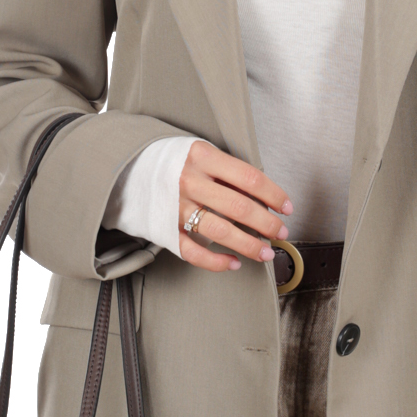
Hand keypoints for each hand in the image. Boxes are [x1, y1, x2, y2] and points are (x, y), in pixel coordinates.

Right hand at [178, 142, 291, 272]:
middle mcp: (189, 181)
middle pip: (239, 207)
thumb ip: (228, 171)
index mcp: (202, 156)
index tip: (286, 208)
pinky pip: (193, 252)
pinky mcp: (165, 229)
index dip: (273, 195)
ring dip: (249, 245)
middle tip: (281, 232)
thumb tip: (266, 197)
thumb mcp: (202, 152)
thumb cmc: (173, 161)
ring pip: (220, 231)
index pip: (249, 177)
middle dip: (267, 224)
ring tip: (266, 252)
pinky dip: (216, 262)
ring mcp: (175, 207)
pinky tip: (234, 263)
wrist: (129, 167)